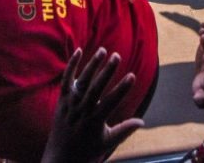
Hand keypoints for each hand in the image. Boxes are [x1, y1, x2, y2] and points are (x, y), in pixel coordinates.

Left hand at [41, 48, 142, 162]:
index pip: (111, 101)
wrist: (61, 159)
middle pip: (95, 87)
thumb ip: (124, 130)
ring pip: (82, 81)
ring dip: (92, 65)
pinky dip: (71, 65)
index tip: (132, 75)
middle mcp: (82, 110)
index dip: (122, 88)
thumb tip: (142, 122)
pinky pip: (65, 80)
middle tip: (117, 56)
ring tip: (103, 50)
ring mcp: (70, 104)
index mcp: (95, 121)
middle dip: (107, 71)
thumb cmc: (87, 151)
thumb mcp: (108, 143)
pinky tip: (79, 51)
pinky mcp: (62, 100)